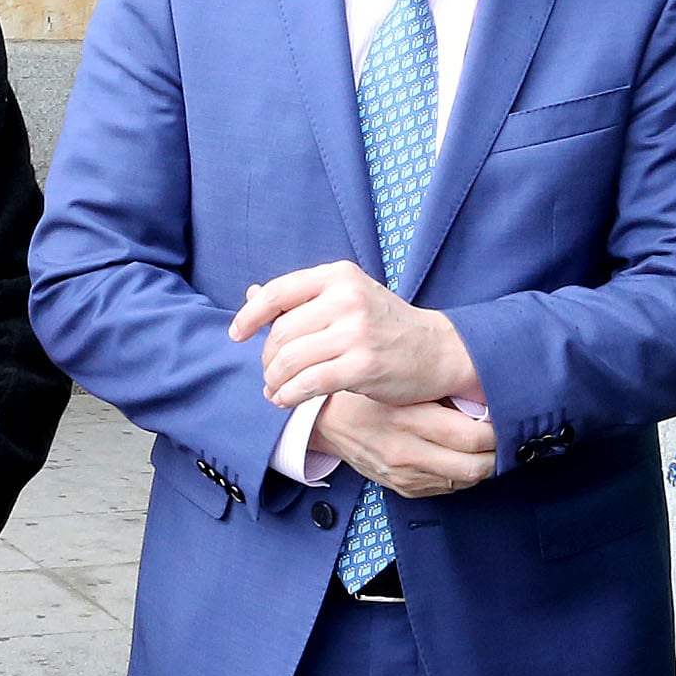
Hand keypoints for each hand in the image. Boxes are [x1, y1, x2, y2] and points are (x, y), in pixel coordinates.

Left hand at [231, 262, 478, 410]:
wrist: (438, 350)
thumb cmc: (386, 324)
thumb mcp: (347, 297)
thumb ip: (302, 297)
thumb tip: (252, 294)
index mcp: (339, 275)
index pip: (278, 292)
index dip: (250, 316)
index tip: (237, 334)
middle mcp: (346, 298)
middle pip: (282, 332)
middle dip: (267, 358)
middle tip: (268, 373)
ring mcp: (356, 331)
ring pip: (291, 359)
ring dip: (274, 380)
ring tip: (274, 390)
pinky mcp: (363, 365)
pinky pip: (310, 383)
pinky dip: (290, 395)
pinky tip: (286, 400)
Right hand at [309, 392, 494, 496]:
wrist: (326, 421)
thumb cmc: (365, 392)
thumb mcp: (399, 382)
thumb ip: (441, 390)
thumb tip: (485, 398)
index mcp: (408, 419)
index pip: (473, 436)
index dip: (498, 430)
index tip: (505, 416)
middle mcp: (406, 453)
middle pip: (475, 466)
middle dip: (498, 453)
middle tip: (506, 435)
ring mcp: (404, 475)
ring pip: (464, 480)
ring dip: (483, 465)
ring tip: (488, 445)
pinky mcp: (402, 488)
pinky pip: (446, 488)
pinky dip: (462, 474)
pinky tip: (463, 456)